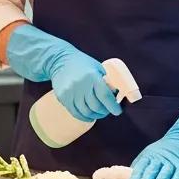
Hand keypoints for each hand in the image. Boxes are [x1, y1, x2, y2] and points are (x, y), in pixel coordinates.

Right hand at [6, 23, 120, 121]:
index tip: (118, 111)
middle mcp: (80, 85)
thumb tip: (116, 96)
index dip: (113, 106)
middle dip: (105, 111)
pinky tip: (90, 116)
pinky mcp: (63, 98)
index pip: (105, 96)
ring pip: (85, 112)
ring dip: (95, 115)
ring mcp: (70, 92)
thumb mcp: (98, 68)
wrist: (60, 60)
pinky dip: (84, 117)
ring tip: (99, 113)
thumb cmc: (83, 63)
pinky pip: (75, 112)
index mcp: (92, 76)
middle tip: (109, 111)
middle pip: (95, 106)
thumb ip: (106, 81)